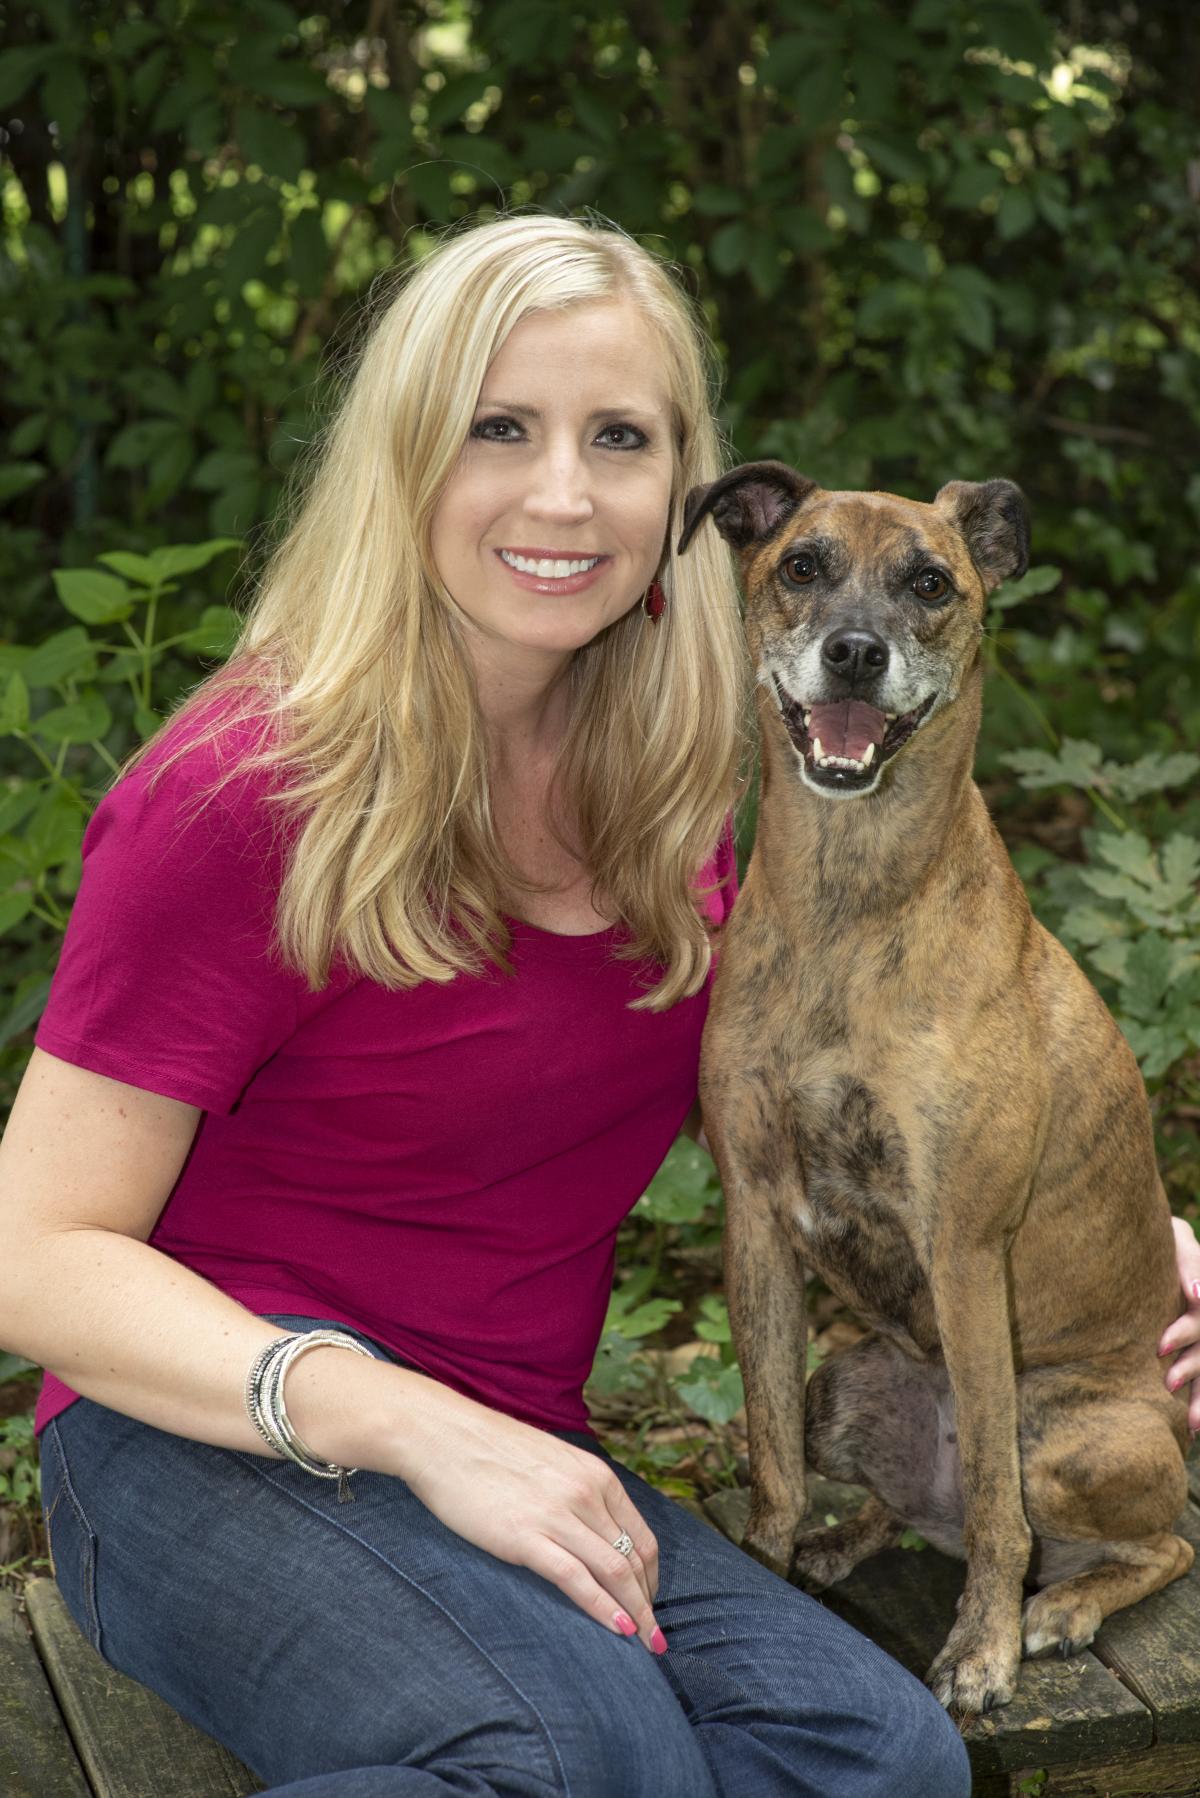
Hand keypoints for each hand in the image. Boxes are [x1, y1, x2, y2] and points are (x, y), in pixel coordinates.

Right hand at [401, 1388, 667, 1653]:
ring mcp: (557, 1514)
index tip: (649, 1603)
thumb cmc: (491, 1451)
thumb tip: (594, 1532)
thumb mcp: (552, 1462)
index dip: (652, 1578)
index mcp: (595, 1475)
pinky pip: (576, 1579)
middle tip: (655, 1638)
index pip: (642, 1537)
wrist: (443, 1436)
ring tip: (645, 1644)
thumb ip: (579, 1493)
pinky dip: (603, 1609)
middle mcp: (585, 1493)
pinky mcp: (525, 1536)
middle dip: (648, 1604)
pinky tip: (617, 1630)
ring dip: (635, 1613)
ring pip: (614, 1572)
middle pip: (633, 1560)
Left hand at [1158, 1215, 1199, 1435]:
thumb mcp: (1177, 1241)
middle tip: (1168, 1383)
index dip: (1187, 1326)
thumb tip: (1196, 1294)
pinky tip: (1194, 1428)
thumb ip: (1187, 1260)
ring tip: (1190, 1423)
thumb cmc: (1168, 1243)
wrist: (1169, 1252)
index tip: (1162, 1341)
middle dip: (1192, 1368)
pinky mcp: (1196, 1352)